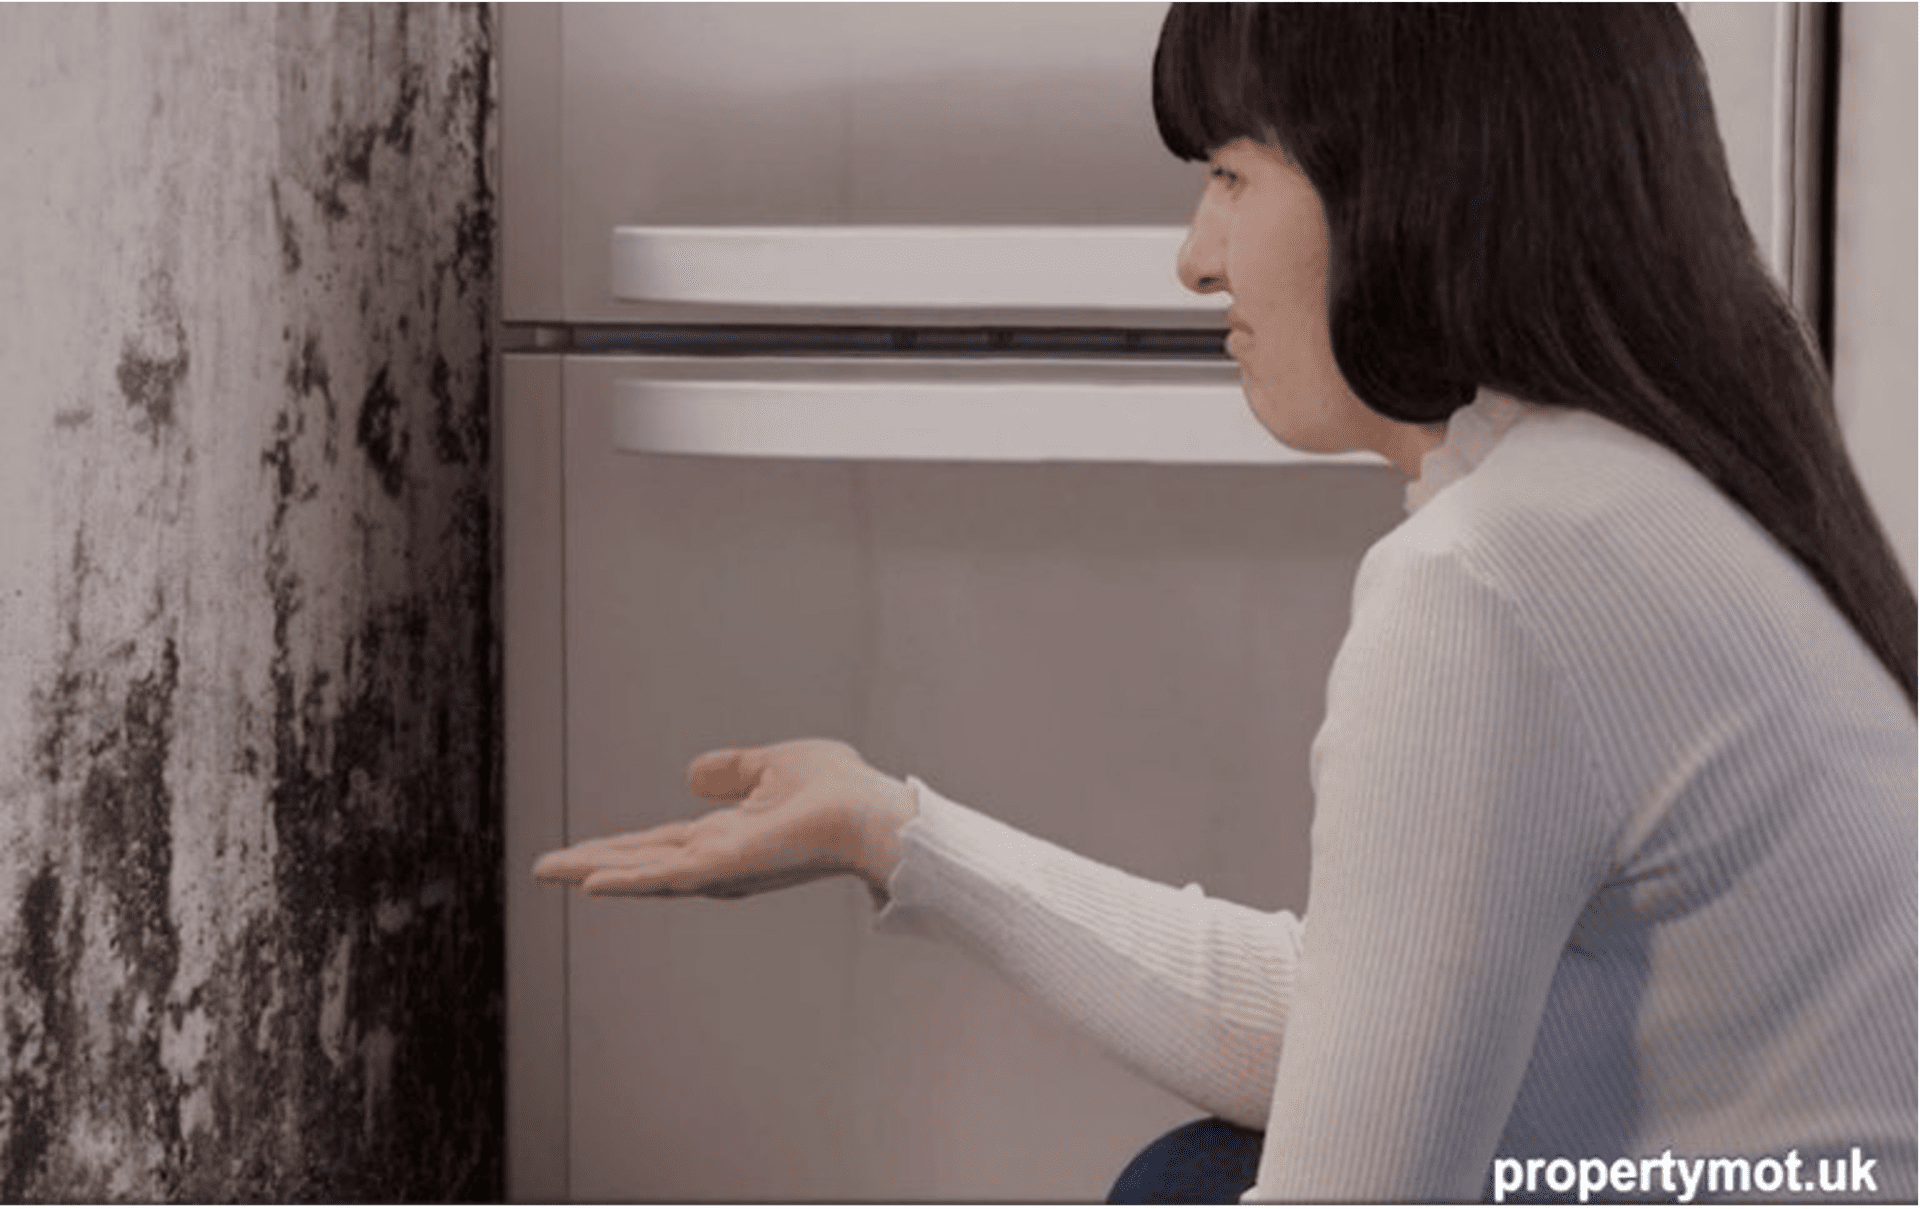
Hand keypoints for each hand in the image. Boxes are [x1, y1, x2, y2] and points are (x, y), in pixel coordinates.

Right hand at [531, 738, 917, 902]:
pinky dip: (629, 880)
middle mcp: (716, 858)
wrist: (871, 812)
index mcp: (726, 835)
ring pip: (643, 872)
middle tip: (543, 869)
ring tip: (549, 872)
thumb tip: (691, 776)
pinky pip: (668, 876)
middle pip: (640, 862)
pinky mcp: (725, 868)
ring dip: (595, 870)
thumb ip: (733, 770)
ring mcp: (719, 867)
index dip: (619, 848)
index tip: (580, 854)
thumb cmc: (840, 790)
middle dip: (592, 864)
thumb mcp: (773, 764)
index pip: (659, 845)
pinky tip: (592, 882)